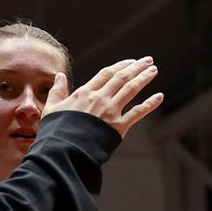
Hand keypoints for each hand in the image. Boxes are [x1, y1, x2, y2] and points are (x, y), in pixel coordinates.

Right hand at [43, 57, 161, 136]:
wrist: (65, 150)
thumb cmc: (56, 131)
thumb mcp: (52, 108)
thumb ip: (57, 91)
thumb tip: (59, 76)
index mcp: (85, 92)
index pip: (106, 74)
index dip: (121, 65)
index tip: (131, 61)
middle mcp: (100, 98)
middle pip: (121, 78)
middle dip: (137, 67)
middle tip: (148, 60)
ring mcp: (111, 111)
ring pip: (131, 89)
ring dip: (144, 78)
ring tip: (154, 70)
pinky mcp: (119, 127)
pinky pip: (138, 112)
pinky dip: (150, 104)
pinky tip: (159, 97)